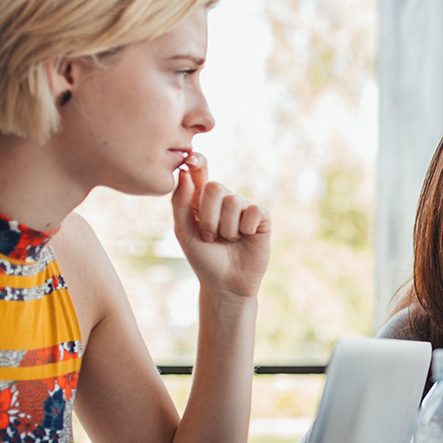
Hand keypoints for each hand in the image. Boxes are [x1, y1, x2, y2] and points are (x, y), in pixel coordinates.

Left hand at [171, 152, 270, 298]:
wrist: (225, 283)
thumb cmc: (203, 258)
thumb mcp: (184, 232)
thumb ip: (181, 203)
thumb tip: (184, 173)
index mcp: (202, 200)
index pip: (200, 171)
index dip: (197, 162)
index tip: (190, 158)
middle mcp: (224, 200)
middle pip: (216, 187)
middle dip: (208, 216)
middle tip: (209, 235)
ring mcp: (243, 208)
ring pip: (233, 202)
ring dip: (226, 228)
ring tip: (227, 240)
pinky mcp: (261, 218)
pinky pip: (253, 212)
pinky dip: (245, 228)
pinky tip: (245, 238)